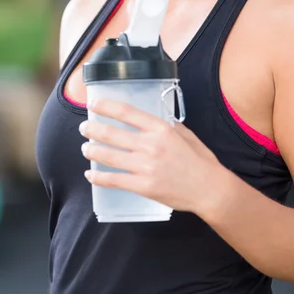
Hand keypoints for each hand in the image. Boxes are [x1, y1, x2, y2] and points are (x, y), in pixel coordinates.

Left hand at [79, 99, 223, 215]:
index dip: (107, 107)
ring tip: (85, 148)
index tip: (94, 105)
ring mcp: (144, 166)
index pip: (127, 113)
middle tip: (84, 128)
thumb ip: (167, 126)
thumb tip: (150, 122)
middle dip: (93, 129)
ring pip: (108, 156)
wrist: (209, 189)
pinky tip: (91, 174)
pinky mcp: (142, 186)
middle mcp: (150, 145)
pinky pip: (113, 180)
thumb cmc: (200, 160)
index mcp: (160, 129)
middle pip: (112, 134)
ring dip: (92, 151)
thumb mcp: (186, 134)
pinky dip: (98, 177)